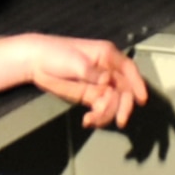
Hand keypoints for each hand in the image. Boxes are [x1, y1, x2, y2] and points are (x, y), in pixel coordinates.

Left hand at [0, 34, 147, 128]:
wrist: (33, 62)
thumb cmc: (53, 53)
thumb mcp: (73, 60)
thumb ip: (91, 72)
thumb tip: (106, 81)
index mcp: (106, 56)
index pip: (128, 70)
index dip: (137, 84)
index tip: (141, 99)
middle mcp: (106, 70)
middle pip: (124, 90)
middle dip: (124, 106)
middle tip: (121, 120)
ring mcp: (98, 84)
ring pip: (112, 102)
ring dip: (107, 114)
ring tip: (92, 119)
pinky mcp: (89, 96)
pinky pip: (100, 108)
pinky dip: (97, 117)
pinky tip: (88, 121)